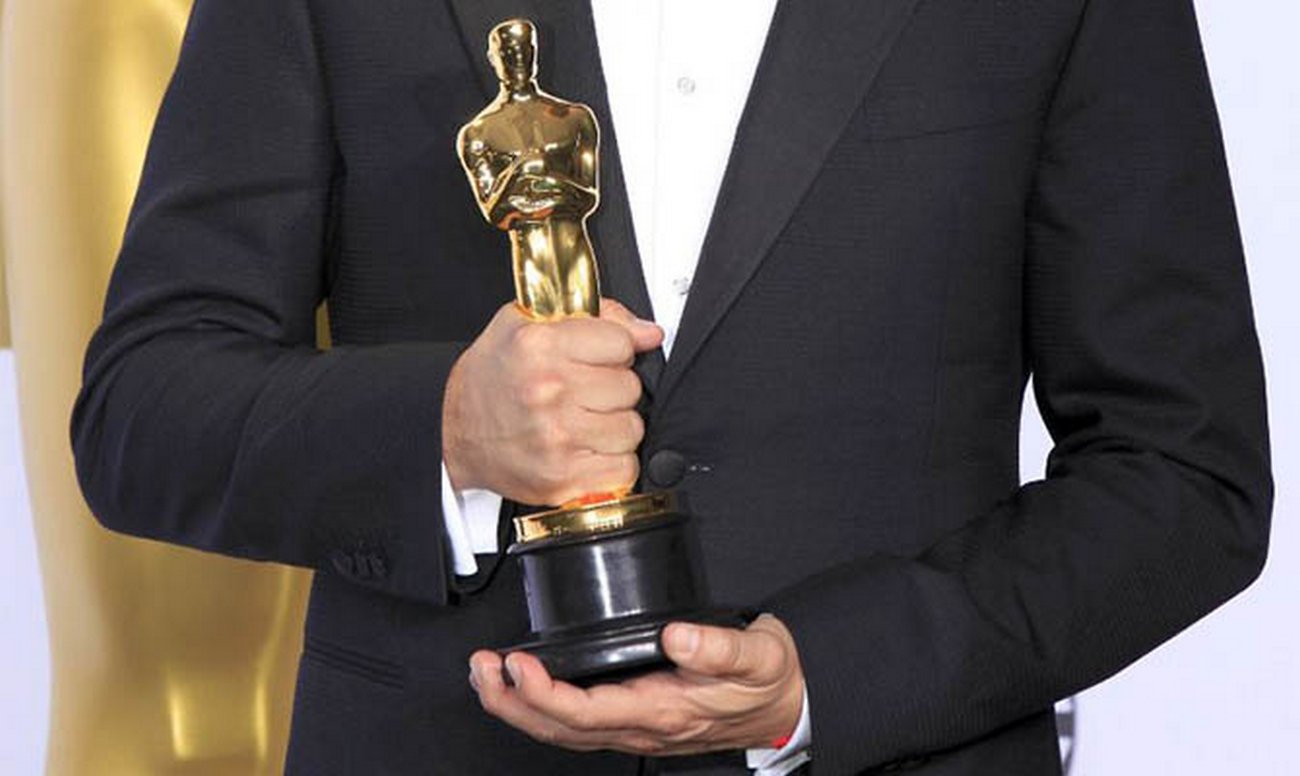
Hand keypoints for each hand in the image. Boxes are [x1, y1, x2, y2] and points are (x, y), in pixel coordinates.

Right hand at [442, 297, 661, 504]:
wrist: (453, 432)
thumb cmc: (492, 377)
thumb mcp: (527, 322)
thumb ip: (596, 316)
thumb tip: (649, 332)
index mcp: (539, 344)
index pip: (622, 342)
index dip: (613, 350)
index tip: (596, 358)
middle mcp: (547, 390)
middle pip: (629, 387)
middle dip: (613, 389)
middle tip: (584, 392)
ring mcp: (555, 437)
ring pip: (631, 429)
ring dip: (614, 426)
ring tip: (584, 421)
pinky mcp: (561, 478)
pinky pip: (624, 469)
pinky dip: (612, 462)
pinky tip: (586, 449)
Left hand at [468, 615, 804, 755]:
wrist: (786, 706)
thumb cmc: (769, 681)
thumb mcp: (759, 654)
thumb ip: (719, 646)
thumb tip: (677, 634)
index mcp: (664, 709)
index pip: (587, 711)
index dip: (543, 693)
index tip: (517, 664)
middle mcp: (642, 726)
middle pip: (560, 728)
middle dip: (511, 702)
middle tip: (481, 668)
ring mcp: (635, 728)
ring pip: (562, 731)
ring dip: (517, 707)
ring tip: (486, 676)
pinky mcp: (634, 720)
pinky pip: (575, 725)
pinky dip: (540, 708)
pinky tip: (522, 688)